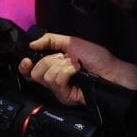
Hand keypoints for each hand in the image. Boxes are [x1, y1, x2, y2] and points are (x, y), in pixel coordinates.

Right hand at [18, 32, 136, 104]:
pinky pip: (56, 82)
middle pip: (34, 72)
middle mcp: (54, 78)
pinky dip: (65, 72)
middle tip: (65, 59)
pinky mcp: (65, 97)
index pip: (30, 71)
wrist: (112, 71)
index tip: (27, 60)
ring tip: (75, 65)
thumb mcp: (72, 42)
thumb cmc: (97, 57)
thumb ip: (50, 40)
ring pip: (44, 76)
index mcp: (54, 65)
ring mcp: (59, 89)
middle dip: (49, 61)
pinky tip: (76, 71)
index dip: (24, 67)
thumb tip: (31, 43)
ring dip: (60, 66)